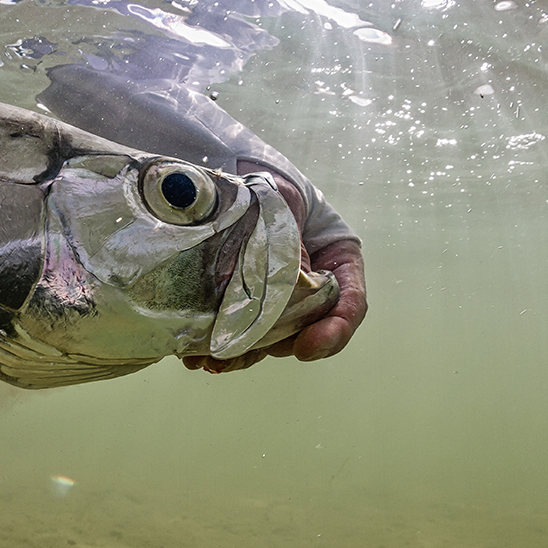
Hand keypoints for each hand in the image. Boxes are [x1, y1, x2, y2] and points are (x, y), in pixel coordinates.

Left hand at [183, 171, 366, 373]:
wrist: (241, 185)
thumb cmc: (274, 194)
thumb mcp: (287, 212)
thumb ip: (291, 250)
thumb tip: (285, 290)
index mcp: (339, 264)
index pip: (349, 306)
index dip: (334, 332)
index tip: (307, 347)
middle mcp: (314, 291)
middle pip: (306, 330)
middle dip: (276, 346)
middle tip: (248, 353)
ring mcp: (281, 303)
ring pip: (270, 340)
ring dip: (243, 354)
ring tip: (215, 362)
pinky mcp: (247, 308)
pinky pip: (240, 335)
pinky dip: (223, 349)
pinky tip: (198, 359)